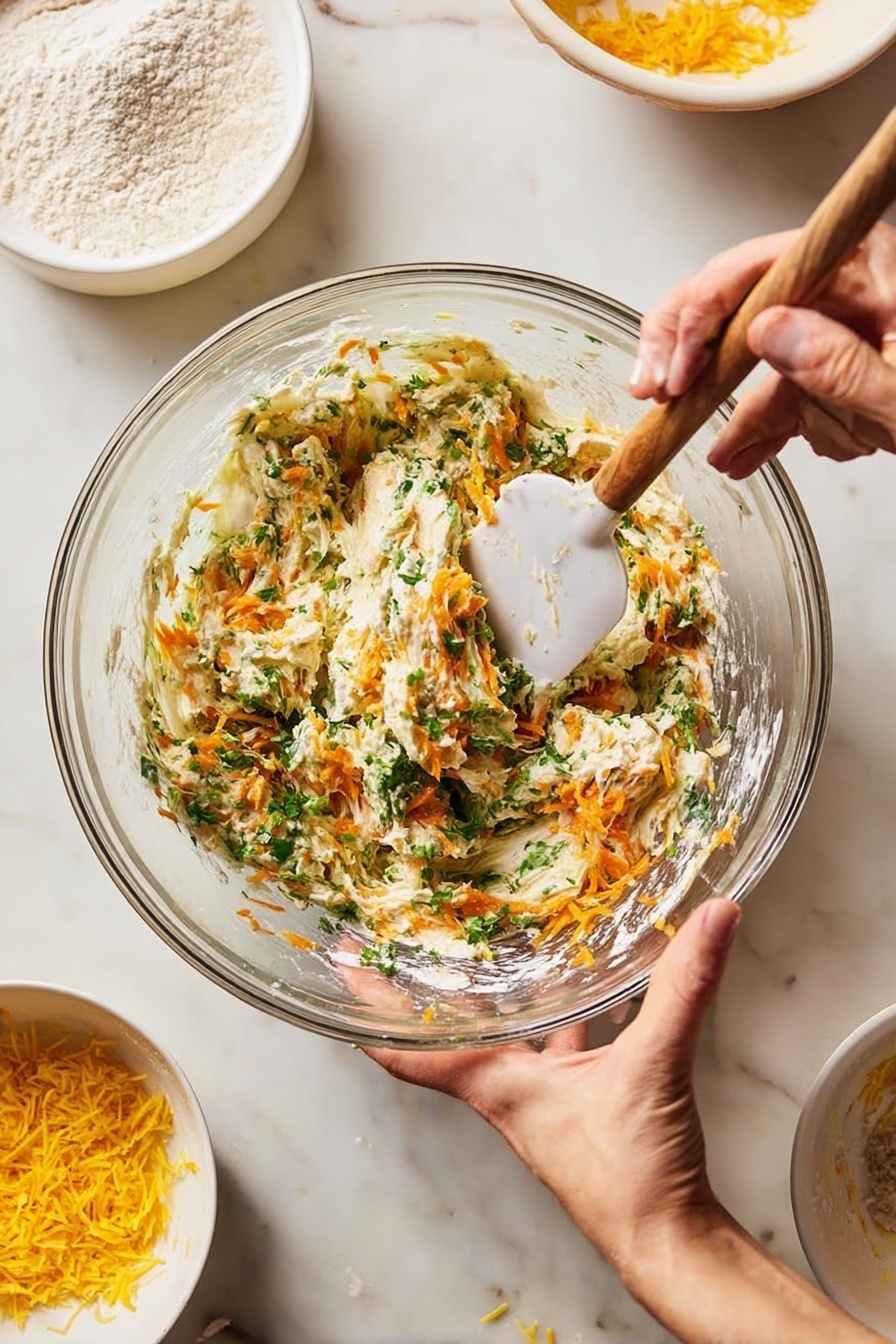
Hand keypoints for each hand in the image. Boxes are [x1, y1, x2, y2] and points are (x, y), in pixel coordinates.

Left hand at [364, 901, 889, 1343]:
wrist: (666, 1242)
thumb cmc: (631, 1179)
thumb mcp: (653, 1066)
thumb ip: (682, 987)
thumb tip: (710, 920)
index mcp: (497, 1085)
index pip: (410, 1048)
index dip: (370, 1009)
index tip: (345, 966)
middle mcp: (509, 1093)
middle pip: (452, 1033)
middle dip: (432, 988)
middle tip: (416, 939)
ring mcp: (542, 1104)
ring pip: (509, 1039)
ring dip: (502, 998)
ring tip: (501, 947)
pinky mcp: (580, 1110)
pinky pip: (559, 1051)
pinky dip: (567, 1020)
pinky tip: (599, 995)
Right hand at [630, 223, 895, 478]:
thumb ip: (841, 364)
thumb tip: (765, 333)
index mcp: (863, 265)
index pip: (759, 266)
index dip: (704, 312)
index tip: (679, 368)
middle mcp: (837, 289)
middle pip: (735, 298)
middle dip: (687, 346)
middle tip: (656, 390)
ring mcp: (829, 333)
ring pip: (745, 355)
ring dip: (712, 402)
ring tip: (683, 435)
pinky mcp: (830, 377)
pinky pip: (776, 398)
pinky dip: (750, 432)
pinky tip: (732, 457)